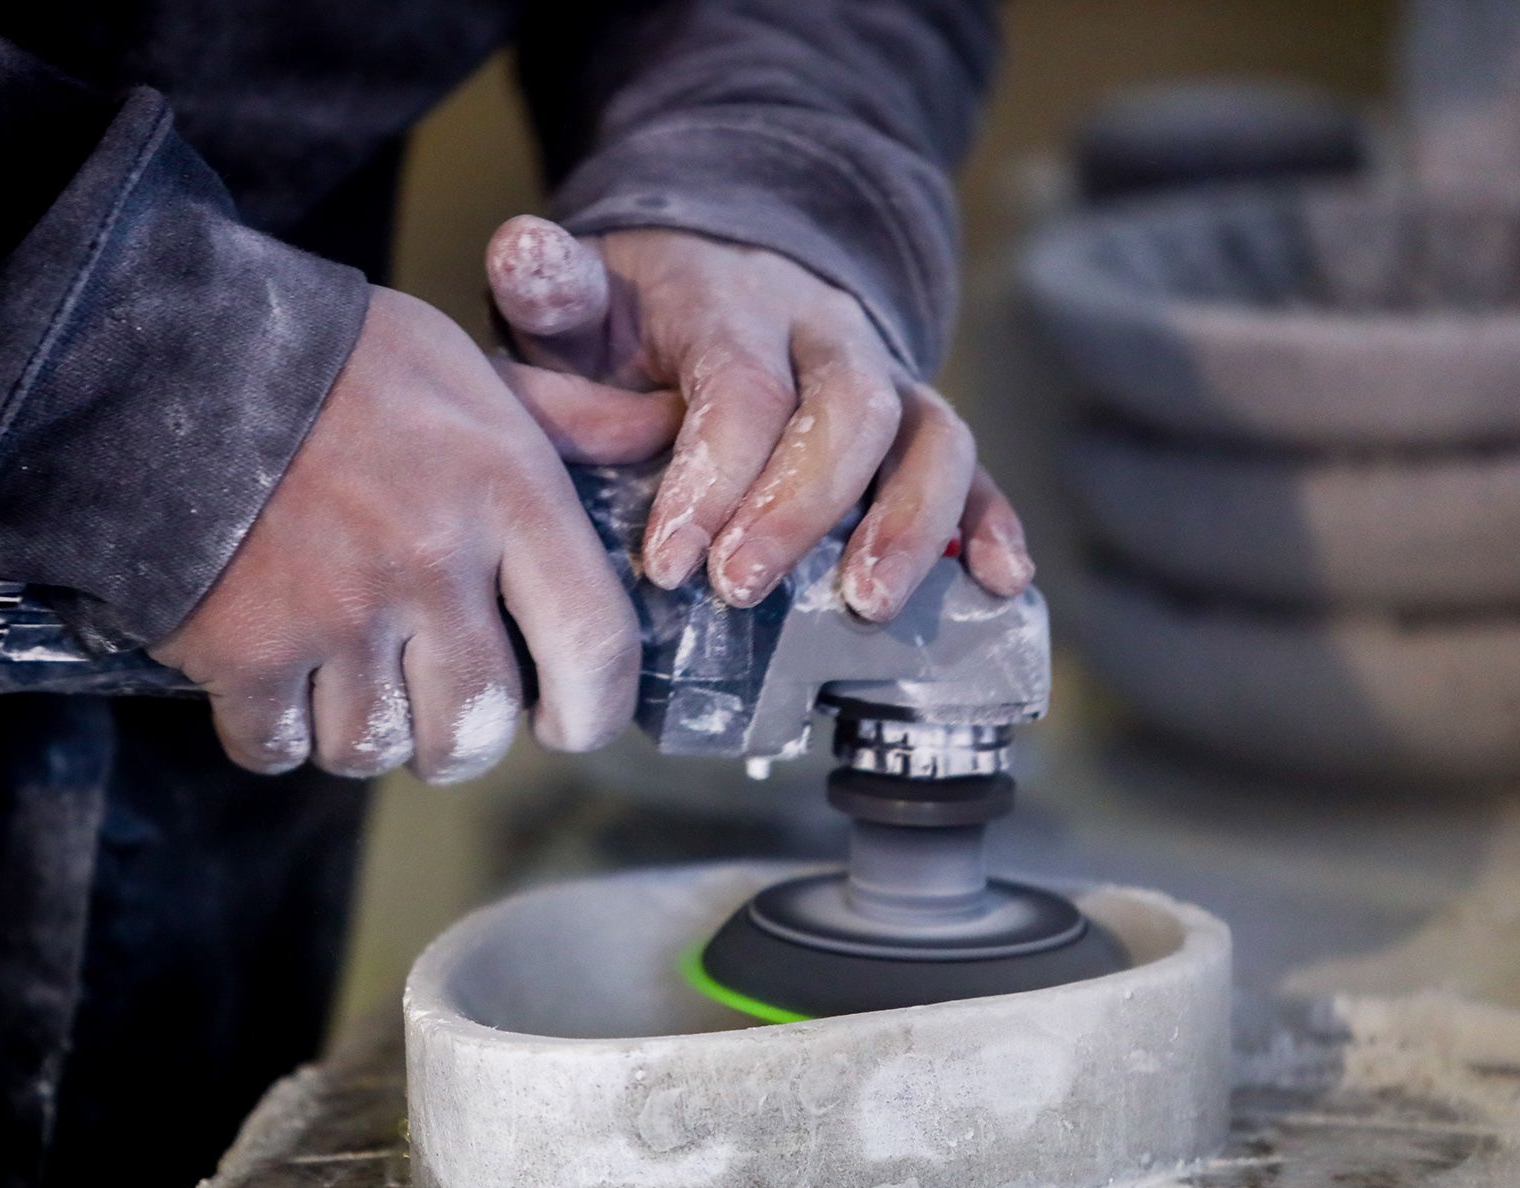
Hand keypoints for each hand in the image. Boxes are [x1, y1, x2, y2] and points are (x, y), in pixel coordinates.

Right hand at [152, 287, 678, 782]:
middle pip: (476, 729)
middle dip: (457, 738)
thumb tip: (655, 428)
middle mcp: (434, 564)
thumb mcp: (468, 369)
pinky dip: (274, 731)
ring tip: (342, 674)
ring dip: (361, 730)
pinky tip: (270, 677)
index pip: (595, 648)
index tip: (564, 723)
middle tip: (434, 708)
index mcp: (508, 493)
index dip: (591, 713)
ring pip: (375, 748)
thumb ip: (566, 418)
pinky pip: (278, 747)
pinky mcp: (246, 647)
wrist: (173, 349)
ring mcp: (337, 612)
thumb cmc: (335, 361)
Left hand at [486, 216, 1033, 620]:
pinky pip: (977, 467)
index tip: (670, 561)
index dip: (713, 475)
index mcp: (734, 307)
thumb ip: (552, 290)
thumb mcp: (584, 301)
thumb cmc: (633, 322)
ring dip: (911, 523)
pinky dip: (995, 521)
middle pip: (848, 410)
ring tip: (868, 605)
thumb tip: (520, 250)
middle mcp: (825, 336)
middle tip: (743, 589)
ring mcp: (887, 380)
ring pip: (930, 435)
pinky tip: (999, 580)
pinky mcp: (922, 427)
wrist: (721, 273)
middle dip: (803, 508)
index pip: (740, 387)